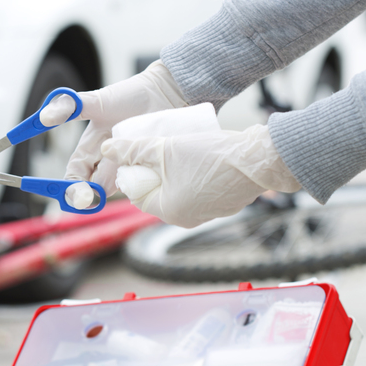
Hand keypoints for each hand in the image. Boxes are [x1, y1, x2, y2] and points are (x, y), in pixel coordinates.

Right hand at [64, 61, 186, 194]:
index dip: (69, 186)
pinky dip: (137, 183)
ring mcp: (126, 165)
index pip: (74, 175)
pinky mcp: (145, 168)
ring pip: (114, 187)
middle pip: (92, 186)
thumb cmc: (129, 95)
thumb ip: (70, 107)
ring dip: (111, 187)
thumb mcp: (96, 101)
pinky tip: (139, 175)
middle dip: (87, 194)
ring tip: (116, 176)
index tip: (73, 191)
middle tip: (88, 194)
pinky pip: (138, 184)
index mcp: (89, 148)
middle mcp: (106, 160)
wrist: (164, 93)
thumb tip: (44, 117)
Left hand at [103, 123, 299, 227]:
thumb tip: (107, 148)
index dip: (134, 172)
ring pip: (179, 189)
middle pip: (158, 192)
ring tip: (178, 148)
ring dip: (174, 171)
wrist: (258, 159)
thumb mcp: (166, 149)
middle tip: (158, 147)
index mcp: (169, 211)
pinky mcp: (224, 203)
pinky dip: (194, 175)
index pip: (138, 195)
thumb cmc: (211, 157)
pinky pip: (199, 189)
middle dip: (154, 171)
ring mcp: (208, 213)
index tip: (138, 153)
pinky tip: (198, 156)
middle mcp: (187, 219)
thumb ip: (134, 149)